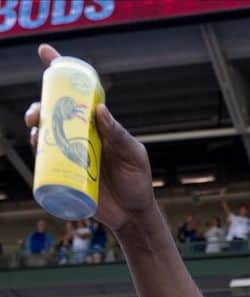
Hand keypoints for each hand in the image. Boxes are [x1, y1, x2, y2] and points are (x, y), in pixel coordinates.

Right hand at [26, 44, 155, 232]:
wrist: (134, 215)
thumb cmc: (137, 182)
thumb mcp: (134, 157)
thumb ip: (120, 136)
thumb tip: (99, 110)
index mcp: (96, 125)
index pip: (78, 95)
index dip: (60, 72)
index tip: (45, 53)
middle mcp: (79, 136)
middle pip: (52, 113)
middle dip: (38, 107)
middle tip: (37, 114)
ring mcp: (70, 155)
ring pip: (45, 135)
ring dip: (36, 129)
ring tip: (39, 134)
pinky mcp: (65, 175)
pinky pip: (45, 162)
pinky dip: (37, 154)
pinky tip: (38, 151)